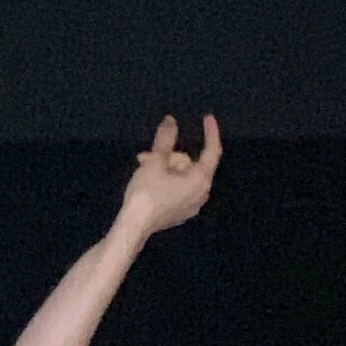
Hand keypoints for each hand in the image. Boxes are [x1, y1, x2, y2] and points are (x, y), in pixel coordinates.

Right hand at [118, 113, 220, 237]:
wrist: (134, 227)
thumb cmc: (147, 193)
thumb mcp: (154, 162)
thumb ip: (166, 140)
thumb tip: (171, 121)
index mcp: (201, 179)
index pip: (212, 150)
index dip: (211, 132)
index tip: (207, 117)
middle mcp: (202, 193)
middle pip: (194, 164)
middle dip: (173, 154)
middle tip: (151, 151)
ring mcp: (192, 206)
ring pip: (184, 177)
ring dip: (167, 167)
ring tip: (144, 164)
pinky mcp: (180, 214)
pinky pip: (179, 189)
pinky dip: (168, 180)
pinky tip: (149, 179)